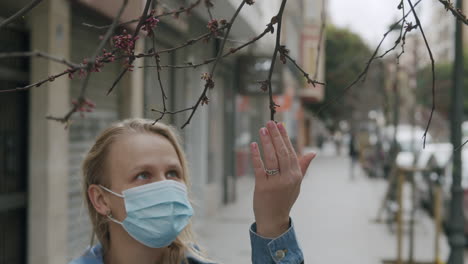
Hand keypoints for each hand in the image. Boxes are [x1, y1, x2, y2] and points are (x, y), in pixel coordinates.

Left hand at [250, 121, 315, 237]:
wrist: (274, 220)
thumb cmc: (285, 200)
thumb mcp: (297, 184)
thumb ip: (303, 167)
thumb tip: (312, 153)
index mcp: (296, 175)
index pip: (290, 152)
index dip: (285, 137)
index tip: (280, 125)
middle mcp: (288, 178)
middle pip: (282, 152)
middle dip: (276, 136)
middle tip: (270, 123)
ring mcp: (276, 183)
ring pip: (272, 158)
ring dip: (266, 142)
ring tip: (262, 130)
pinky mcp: (263, 187)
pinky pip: (260, 168)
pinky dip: (256, 155)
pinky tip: (253, 145)